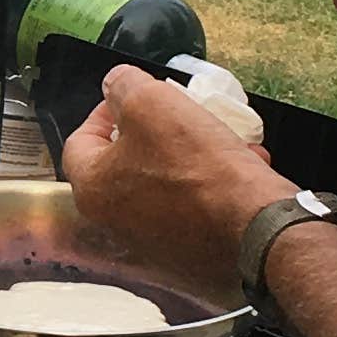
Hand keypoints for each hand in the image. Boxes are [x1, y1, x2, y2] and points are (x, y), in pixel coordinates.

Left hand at [57, 66, 281, 303]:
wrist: (254, 227)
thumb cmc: (196, 166)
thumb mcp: (152, 103)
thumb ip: (124, 86)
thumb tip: (116, 84)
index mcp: (92, 189)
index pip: (82, 139)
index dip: (106, 110)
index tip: (135, 97)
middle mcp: (115, 222)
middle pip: (127, 161)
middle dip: (156, 132)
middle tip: (179, 115)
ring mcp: (153, 241)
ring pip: (166, 181)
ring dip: (191, 155)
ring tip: (218, 137)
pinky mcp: (190, 251)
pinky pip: (195, 205)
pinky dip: (213, 183)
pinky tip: (241, 165)